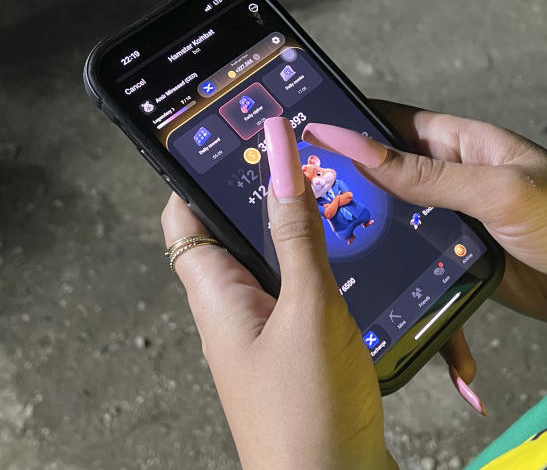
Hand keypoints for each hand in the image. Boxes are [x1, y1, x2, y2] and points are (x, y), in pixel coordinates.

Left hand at [161, 117, 395, 469]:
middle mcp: (235, 312)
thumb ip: (296, 231)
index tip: (227, 133)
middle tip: (302, 155)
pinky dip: (327, 270)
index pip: (184, 218)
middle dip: (264, 194)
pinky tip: (362, 260)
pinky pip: (305, 295)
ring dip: (303, 232)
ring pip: (276, 264)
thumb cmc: (307, 413)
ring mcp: (267, 335)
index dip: (196, 172)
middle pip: (234, 235)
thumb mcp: (308, 307)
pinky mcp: (301, 353)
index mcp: (217, 296)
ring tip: (341, 197)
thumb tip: (280, 152)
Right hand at [301, 103, 546, 404]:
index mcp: (464, 145)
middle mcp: (457, 181)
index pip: (391, 124)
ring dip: (375, 252)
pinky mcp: (470, 269)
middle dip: (348, 198)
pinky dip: (416, 299)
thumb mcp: (498, 190)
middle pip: (387, 182)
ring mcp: (462, 227)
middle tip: (298, 216)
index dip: (346, 128)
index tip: (296, 140)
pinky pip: (428, 277)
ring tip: (331, 271)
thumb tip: (352, 144)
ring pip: (401, 233)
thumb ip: (426, 174)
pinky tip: (403, 324)